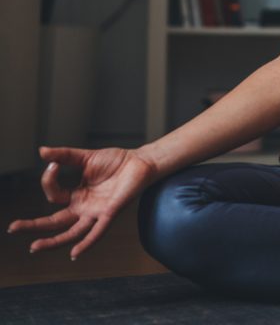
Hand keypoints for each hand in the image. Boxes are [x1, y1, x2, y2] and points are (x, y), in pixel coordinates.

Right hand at [6, 145, 157, 259]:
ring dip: (54, 241)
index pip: (54, 195)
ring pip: (71, 232)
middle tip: (13, 228)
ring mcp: (96, 212)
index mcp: (76, 196)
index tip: (52, 165)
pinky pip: (98, 231)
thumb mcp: (85, 157)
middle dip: (34, 226)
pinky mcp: (111, 212)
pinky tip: (74, 252)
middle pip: (55, 222)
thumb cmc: (115, 161)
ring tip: (34, 246)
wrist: (140, 162)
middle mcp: (83, 208)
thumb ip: (64, 156)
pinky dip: (87, 242)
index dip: (49, 180)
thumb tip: (41, 151)